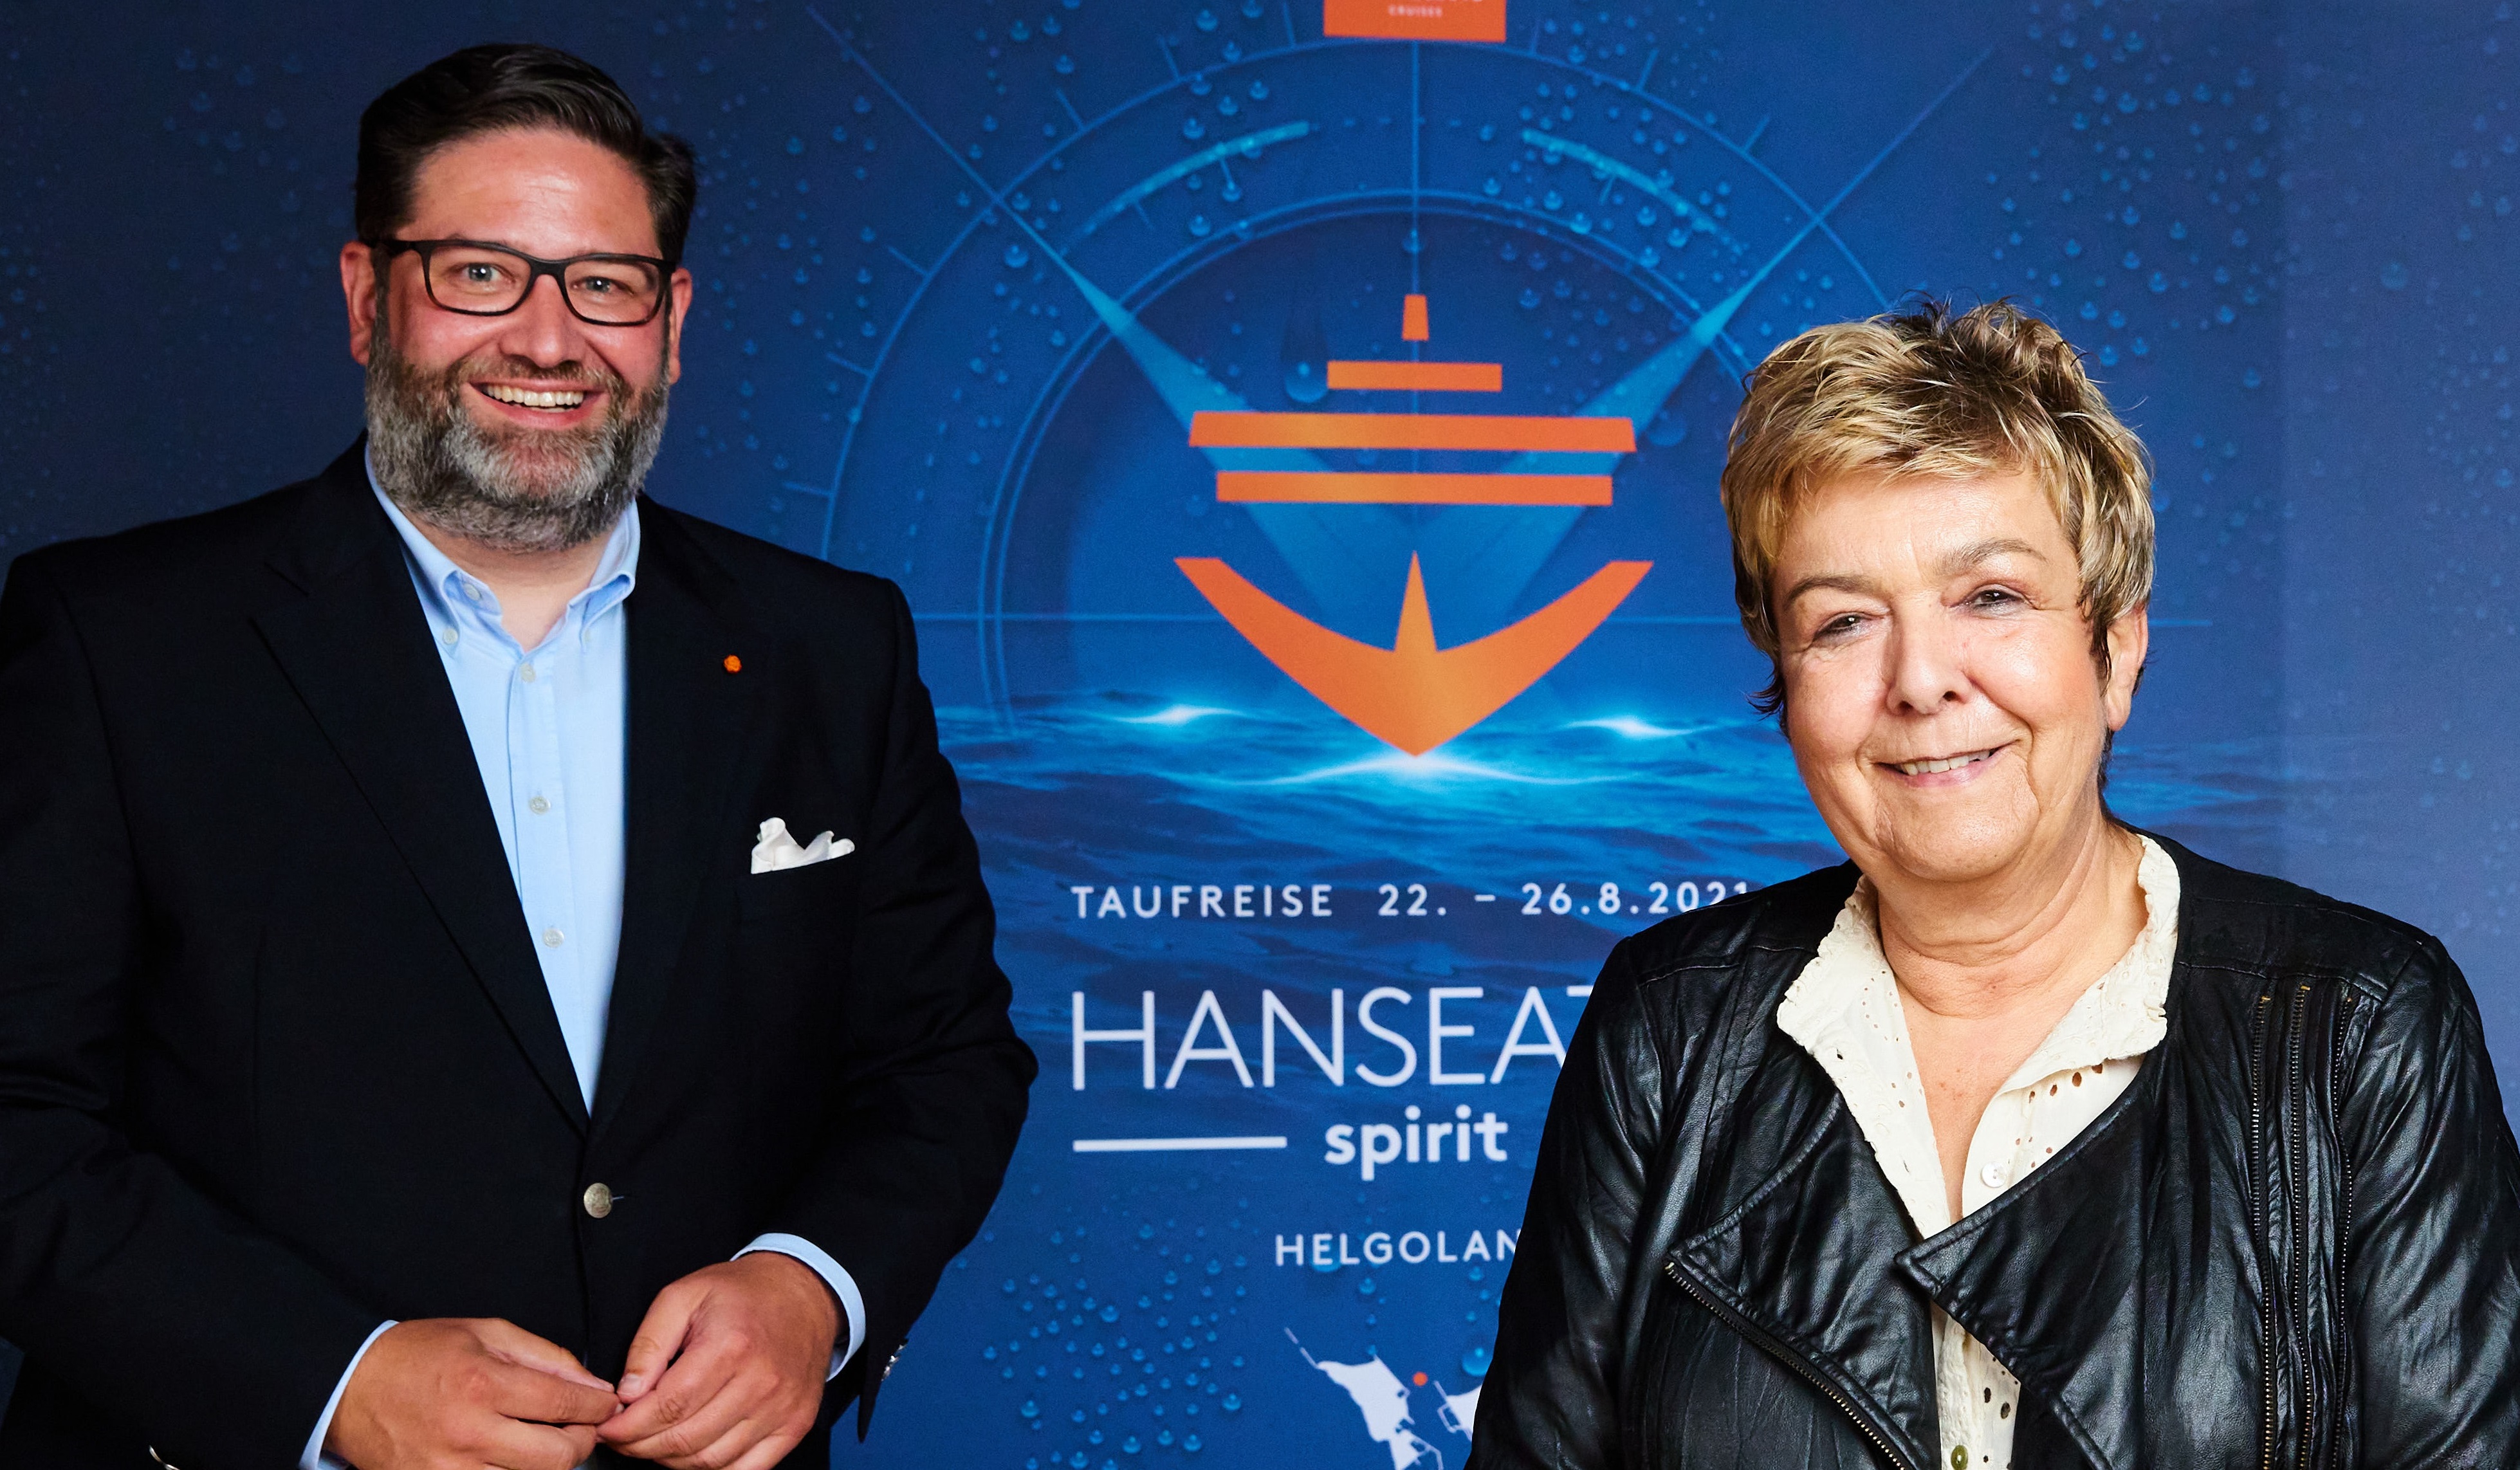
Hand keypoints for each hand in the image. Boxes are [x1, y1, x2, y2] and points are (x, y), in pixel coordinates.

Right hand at [326, 1317, 618, 1469]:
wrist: (350, 1387)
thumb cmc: (418, 1354)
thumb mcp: (486, 1333)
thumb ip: (546, 1357)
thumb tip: (591, 1384)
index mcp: (482, 1385)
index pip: (565, 1405)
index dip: (598, 1407)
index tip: (605, 1404)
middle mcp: (468, 1434)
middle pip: (557, 1457)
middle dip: (582, 1441)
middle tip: (581, 1426)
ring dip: (550, 1464)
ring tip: (547, 1441)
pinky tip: (514, 1458)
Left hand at [597, 1253, 840, 1468]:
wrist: (803, 1294)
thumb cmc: (742, 1294)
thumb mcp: (683, 1296)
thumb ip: (649, 1343)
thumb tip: (627, 1393)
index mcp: (730, 1346)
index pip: (668, 1407)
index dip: (628, 1427)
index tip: (609, 1428)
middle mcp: (760, 1382)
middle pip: (686, 1440)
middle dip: (642, 1446)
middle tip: (624, 1437)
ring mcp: (782, 1409)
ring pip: (711, 1461)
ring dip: (672, 1460)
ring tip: (656, 1441)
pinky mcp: (794, 1425)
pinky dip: (713, 1469)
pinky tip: (694, 1451)